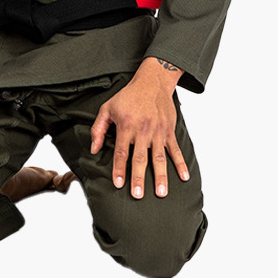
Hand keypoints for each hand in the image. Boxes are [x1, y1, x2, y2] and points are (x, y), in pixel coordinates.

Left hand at [89, 57, 188, 198]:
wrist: (152, 82)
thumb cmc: (128, 96)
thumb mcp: (107, 108)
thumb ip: (98, 129)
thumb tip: (93, 149)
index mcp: (126, 125)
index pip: (122, 152)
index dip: (119, 169)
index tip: (119, 184)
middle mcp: (143, 130)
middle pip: (140, 158)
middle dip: (139, 177)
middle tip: (138, 194)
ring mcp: (158, 131)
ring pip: (159, 157)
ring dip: (161, 176)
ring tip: (161, 193)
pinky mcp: (169, 131)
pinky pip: (175, 149)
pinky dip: (181, 164)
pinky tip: (184, 177)